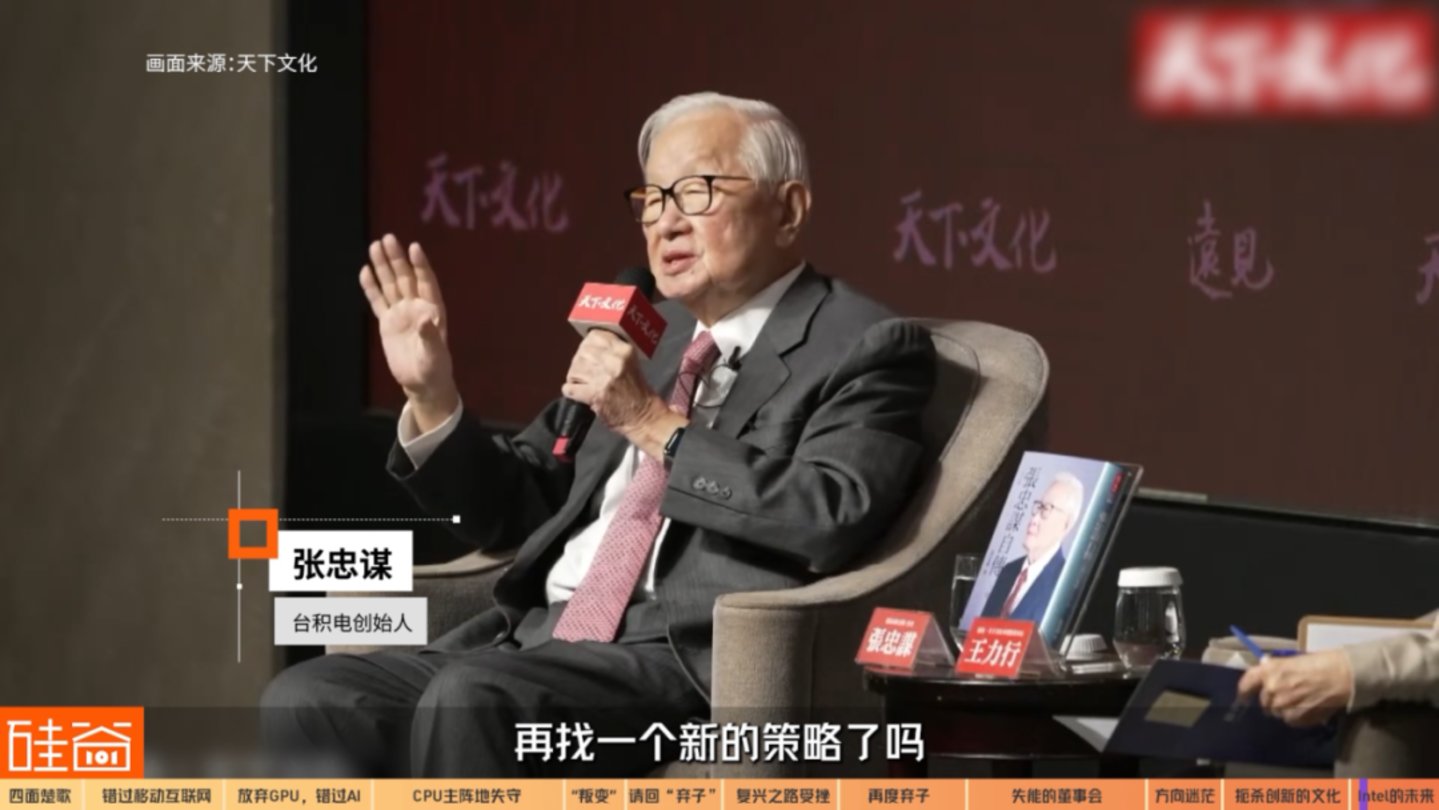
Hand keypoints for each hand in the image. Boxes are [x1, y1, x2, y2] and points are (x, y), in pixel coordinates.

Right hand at [359, 234, 457, 430]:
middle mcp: (417, 307)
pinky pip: (378, 301)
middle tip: (388, 238)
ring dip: (383, 267)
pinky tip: (365, 271)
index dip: (421, 265)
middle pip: (405, 278)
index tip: (414, 247)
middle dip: (397, 259)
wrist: (422, 383)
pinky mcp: (388, 322)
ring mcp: (401, 313)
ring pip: (391, 285)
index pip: (426, 282)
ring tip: (375, 246)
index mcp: (433, 310)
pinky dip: (372, 287)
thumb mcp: (434, 355)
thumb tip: (426, 318)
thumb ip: (431, 336)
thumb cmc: (434, 369)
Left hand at [560, 330, 672, 443]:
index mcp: (624, 350)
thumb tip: (587, 346)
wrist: (643, 416)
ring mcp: (603, 378)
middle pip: (582, 352)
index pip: (595, 336)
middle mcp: (614, 361)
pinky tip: (578, 393)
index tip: (586, 352)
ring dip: (574, 377)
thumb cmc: (636, 390)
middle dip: (579, 362)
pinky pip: (570, 388)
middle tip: (583, 371)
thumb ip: (611, 351)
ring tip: (582, 383)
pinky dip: (570, 392)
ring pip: (574, 369)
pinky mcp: (594, 395)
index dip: (587, 344)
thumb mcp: (630, 362)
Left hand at [1237, 650, 1353, 726]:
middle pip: (1263, 701)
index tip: (1244, 696)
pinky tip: (1307, 708)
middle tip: (1287, 695)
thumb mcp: (1291, 660)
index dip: (1244, 691)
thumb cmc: (1319, 663)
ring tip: (1299, 701)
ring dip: (1284, 709)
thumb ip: (1275, 668)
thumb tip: (1266, 669)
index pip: (1246, 684)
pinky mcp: (1296, 718)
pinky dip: (1295, 717)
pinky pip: (1289, 720)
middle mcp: (1271, 689)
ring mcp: (1282, 705)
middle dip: (1271, 699)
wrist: (1341, 676)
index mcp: (1268, 671)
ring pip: (1276, 712)